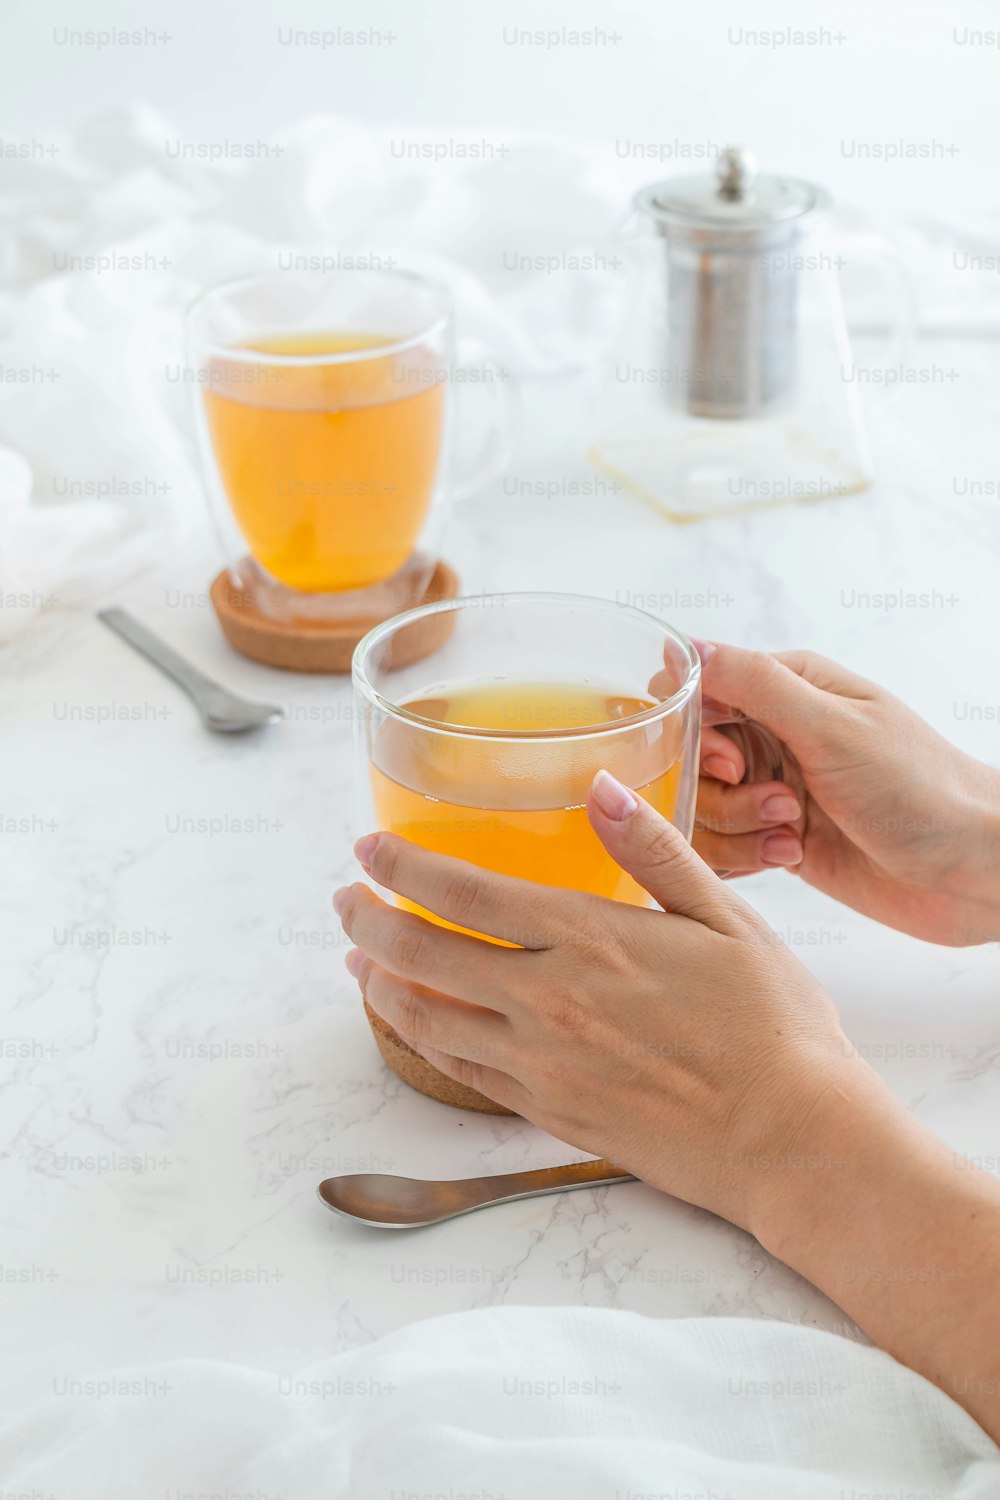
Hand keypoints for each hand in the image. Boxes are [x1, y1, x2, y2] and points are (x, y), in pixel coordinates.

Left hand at [334, 772, 881, 1235]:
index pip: (466, 893)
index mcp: (591, 938)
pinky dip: (419, 1038)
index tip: (369, 849)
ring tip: (355, 958)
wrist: (791, 1138)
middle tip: (344, 900)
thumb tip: (601, 785)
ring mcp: (542, 1061)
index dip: (404, 867)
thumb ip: (655, 850)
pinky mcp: (548, 1111)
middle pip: (425, 952)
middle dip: (369, 920)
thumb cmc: (774, 1025)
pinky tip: (410, 1020)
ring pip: (428, 1014)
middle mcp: (550, 999)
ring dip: (379, 981)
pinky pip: (460, 1069)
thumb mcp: (727, 918)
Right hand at [691, 643, 999, 945]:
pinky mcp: (776, 837)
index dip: (695, 733)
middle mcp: (775, 732)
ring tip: (794, 830)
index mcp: (788, 687)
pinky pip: (722, 846)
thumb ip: (753, 684)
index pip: (696, 692)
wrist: (971, 869)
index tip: (730, 762)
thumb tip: (685, 647)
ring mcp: (774, 787)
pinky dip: (746, 857)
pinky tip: (792, 855)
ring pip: (702, 806)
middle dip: (723, 791)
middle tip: (780, 802)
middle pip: (689, 758)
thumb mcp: (831, 726)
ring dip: (739, 827)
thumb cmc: (920, 788)